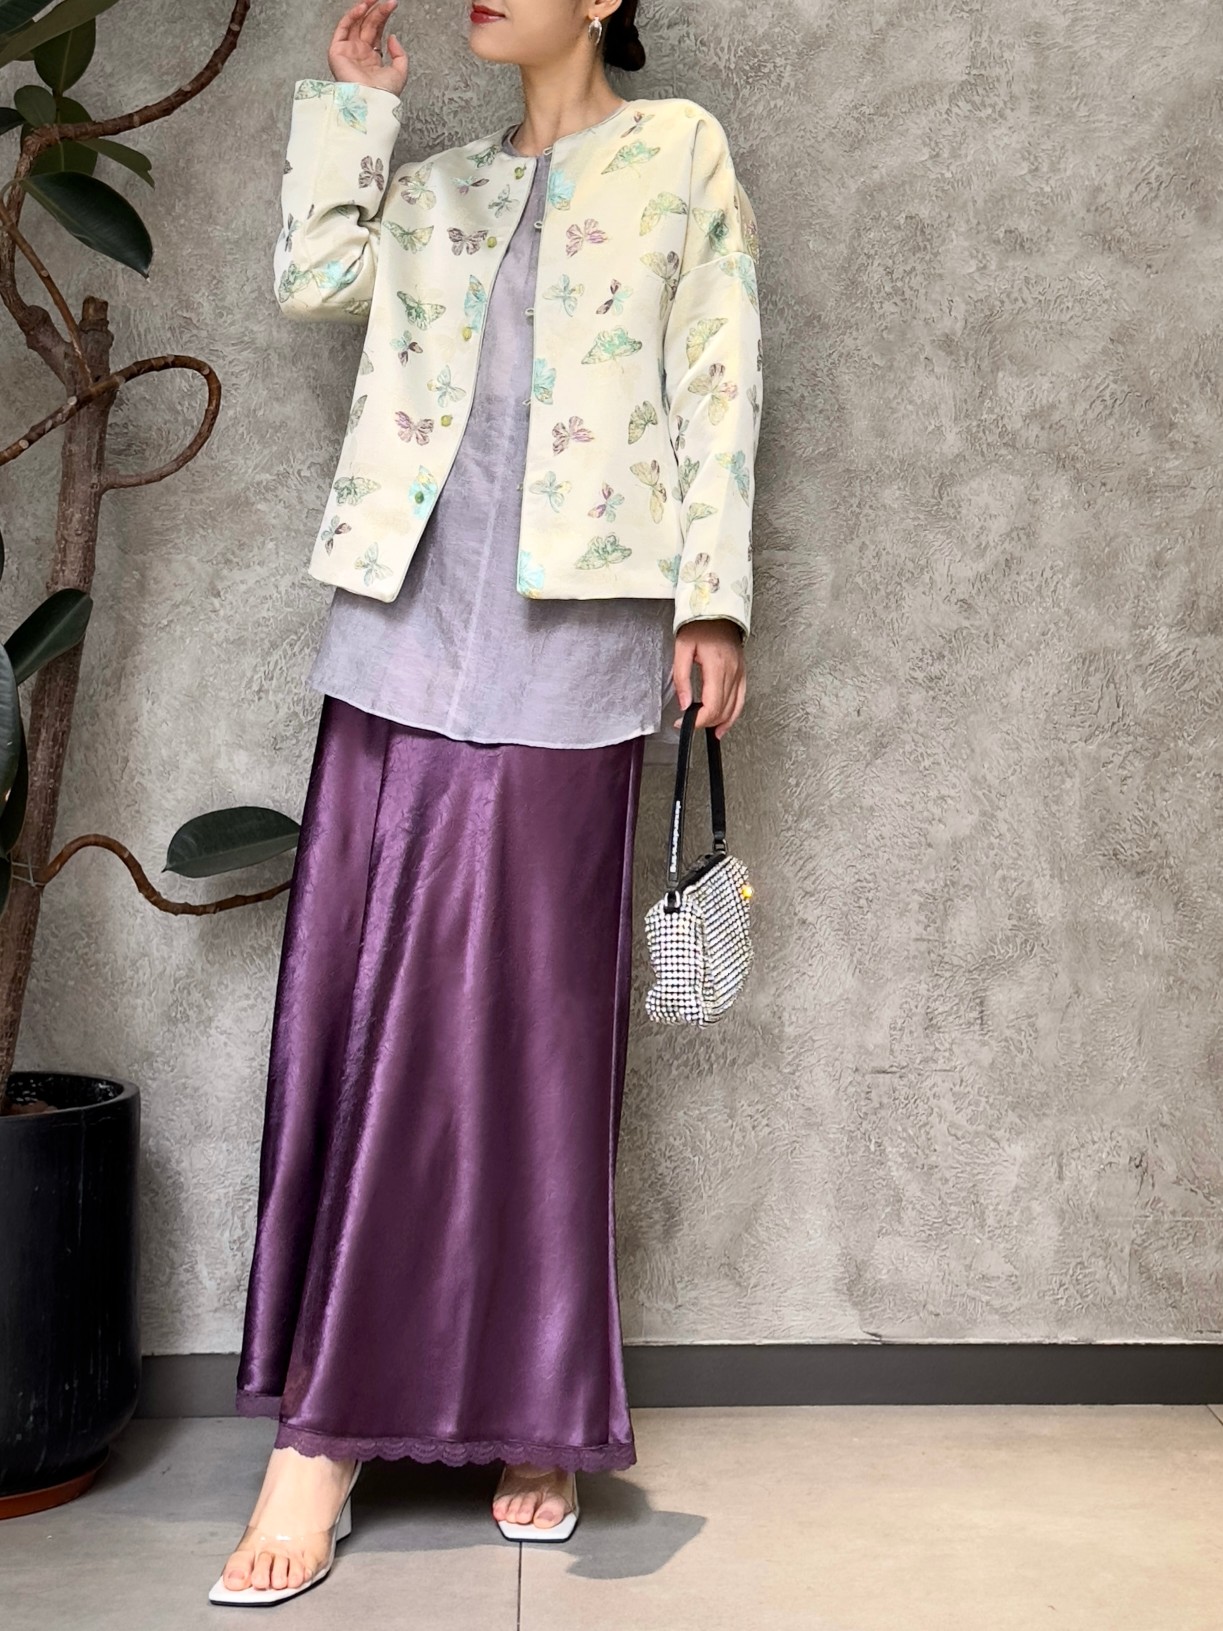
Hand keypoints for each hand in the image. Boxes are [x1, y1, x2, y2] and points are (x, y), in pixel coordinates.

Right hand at [328, 0, 407, 94]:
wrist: (372, 101)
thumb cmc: (384, 94)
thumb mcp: (400, 72)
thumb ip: (399, 54)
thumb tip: (392, 36)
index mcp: (372, 59)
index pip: (376, 31)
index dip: (383, 17)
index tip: (392, 5)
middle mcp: (359, 53)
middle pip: (367, 25)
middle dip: (377, 11)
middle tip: (388, 1)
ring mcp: (348, 51)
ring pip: (355, 23)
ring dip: (365, 8)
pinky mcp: (337, 51)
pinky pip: (343, 27)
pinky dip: (352, 15)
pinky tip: (363, 7)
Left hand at [672, 619, 745, 740]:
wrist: (718, 610)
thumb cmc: (699, 626)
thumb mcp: (681, 648)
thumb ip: (681, 678)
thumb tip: (684, 704)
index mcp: (717, 666)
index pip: (712, 705)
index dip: (698, 720)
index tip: (683, 723)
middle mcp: (732, 672)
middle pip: (722, 710)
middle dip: (705, 723)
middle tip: (688, 724)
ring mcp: (740, 673)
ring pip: (734, 708)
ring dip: (720, 723)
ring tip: (706, 730)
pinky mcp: (742, 673)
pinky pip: (741, 699)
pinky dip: (733, 715)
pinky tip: (725, 724)